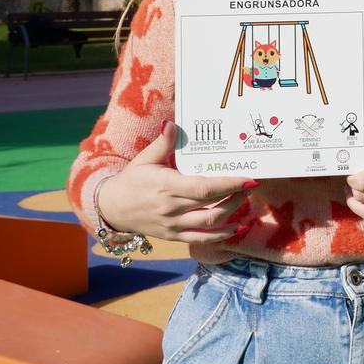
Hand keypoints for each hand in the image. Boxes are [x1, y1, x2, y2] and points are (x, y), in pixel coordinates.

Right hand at [96, 122, 254, 243]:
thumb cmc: (131, 180)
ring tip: (246, 198)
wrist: (111, 209)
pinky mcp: (174, 237)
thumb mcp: (144, 159)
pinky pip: (201, 240)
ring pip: (210, 224)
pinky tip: (238, 228)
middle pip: (212, 206)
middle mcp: (172, 209)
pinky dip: (222, 235)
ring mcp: (173, 226)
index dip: (229, 185)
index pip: (204, 188)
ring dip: (233, 212)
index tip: (249, 179)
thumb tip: (172, 124)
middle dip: (237, 195)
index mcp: (167, 186)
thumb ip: (163, 143)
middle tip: (253, 183)